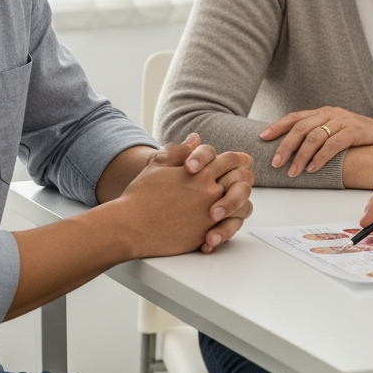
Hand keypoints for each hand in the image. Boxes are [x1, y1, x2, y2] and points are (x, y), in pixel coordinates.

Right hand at [119, 136, 253, 255]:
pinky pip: (230, 229)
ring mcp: (209, 213)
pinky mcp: (205, 234)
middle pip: (243, 180)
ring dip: (241, 203)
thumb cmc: (140, 196)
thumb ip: (179, 151)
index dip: (239, 159)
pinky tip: (222, 224)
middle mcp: (209, 191)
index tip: (242, 162)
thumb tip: (195, 139)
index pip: (231, 159)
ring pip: (243, 206)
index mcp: (200, 172)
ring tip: (233, 205)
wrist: (128, 227)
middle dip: (244, 179)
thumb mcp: (157, 166)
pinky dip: (231, 226)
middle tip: (240, 182)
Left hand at [262, 107, 372, 177]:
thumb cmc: (362, 138)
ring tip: (293, 171)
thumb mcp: (338, 133)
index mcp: (324, 112)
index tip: (262, 138)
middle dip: (285, 146)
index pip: (295, 117)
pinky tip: (313, 167)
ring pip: (315, 136)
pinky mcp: (356, 130)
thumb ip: (320, 137)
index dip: (277, 126)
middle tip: (275, 162)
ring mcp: (343, 120)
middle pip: (301, 127)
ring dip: (301, 155)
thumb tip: (294, 154)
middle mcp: (331, 113)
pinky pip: (333, 143)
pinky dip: (321, 157)